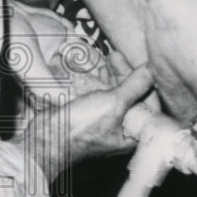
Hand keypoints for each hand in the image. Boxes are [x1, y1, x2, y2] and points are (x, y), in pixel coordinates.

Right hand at [17, 64, 153, 180]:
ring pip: (115, 95)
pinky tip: (97, 69)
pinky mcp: (90, 118)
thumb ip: (135, 85)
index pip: (150, 104)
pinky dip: (100, 82)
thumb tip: (152, 70)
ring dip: (113, 75)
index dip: (147, 82)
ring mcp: (105, 124)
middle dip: (126, 74)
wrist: (44, 140)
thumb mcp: (113, 104)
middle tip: (117, 56)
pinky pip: (100, 97)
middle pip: (132, 97)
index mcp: (134, 134)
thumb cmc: (81, 129)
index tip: (141, 64)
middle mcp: (122, 130)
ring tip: (109, 57)